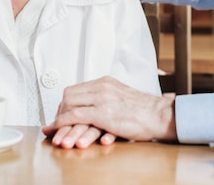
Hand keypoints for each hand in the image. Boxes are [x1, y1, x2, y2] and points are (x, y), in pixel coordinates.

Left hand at [42, 76, 177, 148]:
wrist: (160, 115)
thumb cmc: (144, 111)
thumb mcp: (121, 97)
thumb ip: (106, 98)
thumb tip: (92, 107)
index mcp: (105, 82)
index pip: (75, 89)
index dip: (66, 104)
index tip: (63, 116)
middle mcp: (102, 87)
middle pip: (69, 95)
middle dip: (59, 111)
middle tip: (57, 125)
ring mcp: (102, 99)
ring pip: (69, 105)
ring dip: (58, 120)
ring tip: (54, 132)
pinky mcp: (103, 113)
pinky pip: (75, 116)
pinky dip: (63, 124)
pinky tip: (60, 132)